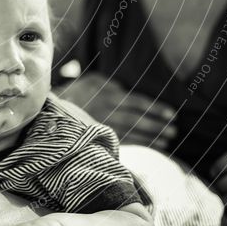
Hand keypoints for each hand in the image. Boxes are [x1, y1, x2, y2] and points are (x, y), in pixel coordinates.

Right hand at [58, 72, 176, 148]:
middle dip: (157, 125)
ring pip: (132, 132)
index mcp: (108, 95)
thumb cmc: (77, 92)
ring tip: (167, 138)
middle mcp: (107, 111)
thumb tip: (126, 90)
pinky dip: (139, 143)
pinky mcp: (99, 136)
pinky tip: (152, 144)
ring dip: (151, 136)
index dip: (155, 109)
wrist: (52, 110)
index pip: (137, 103)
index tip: (171, 114)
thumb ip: (111, 85)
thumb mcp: (93, 80)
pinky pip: (123, 140)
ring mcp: (103, 125)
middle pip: (137, 119)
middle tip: (174, 130)